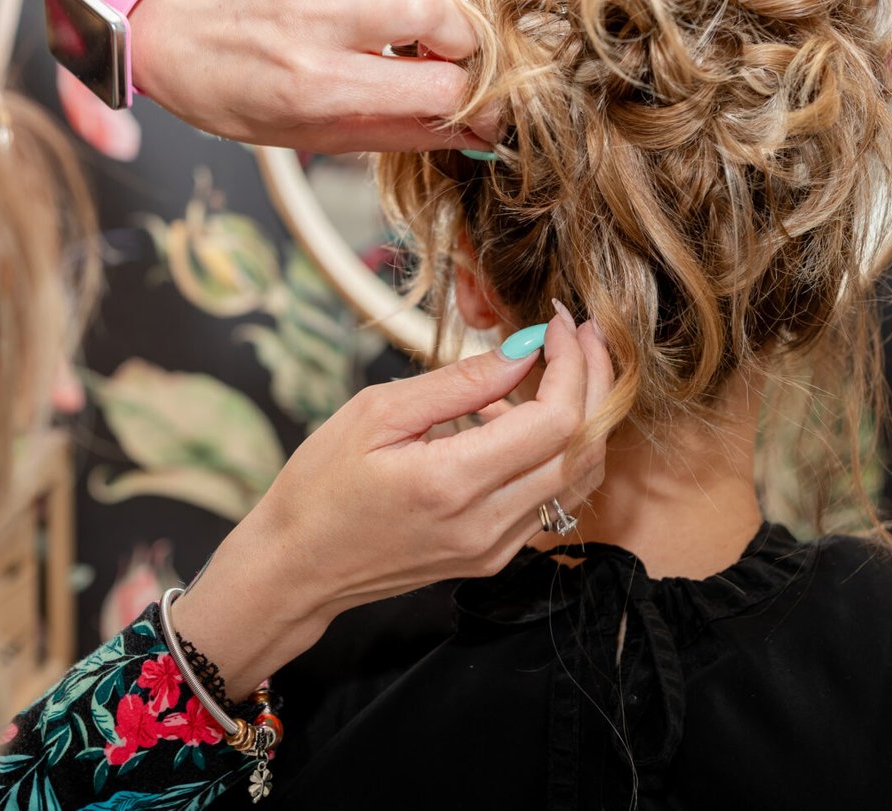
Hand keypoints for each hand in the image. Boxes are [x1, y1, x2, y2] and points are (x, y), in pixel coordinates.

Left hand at [130, 0, 493, 152]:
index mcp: (317, 87)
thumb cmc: (237, 96)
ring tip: (422, 19)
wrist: (169, 36)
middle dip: (463, 40)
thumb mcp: (315, 137)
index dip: (479, 102)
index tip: (491, 109)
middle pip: (429, 11)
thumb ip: (400, 133)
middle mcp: (315, 24)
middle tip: (453, 59)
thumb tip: (475, 137)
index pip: (432, 87)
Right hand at [172, 313, 612, 697]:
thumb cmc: (320, 485)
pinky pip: (550, 498)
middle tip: (580, 335)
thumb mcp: (376, 413)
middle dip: (594, 382)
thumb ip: (458, 382)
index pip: (556, 421)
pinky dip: (553, 450)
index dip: (572, 365)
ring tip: (556, 366)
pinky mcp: (493, 556)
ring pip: (577, 478)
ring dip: (582, 417)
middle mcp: (486, 525)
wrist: (296, 566)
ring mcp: (494, 548)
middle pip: (582, 449)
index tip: (559, 324)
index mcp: (452, 483)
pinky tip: (515, 417)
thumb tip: (524, 349)